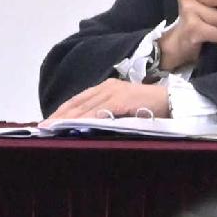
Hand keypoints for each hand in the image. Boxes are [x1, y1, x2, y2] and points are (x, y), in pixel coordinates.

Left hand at [47, 80, 173, 122]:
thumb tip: (88, 128)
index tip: (46, 124)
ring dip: (66, 119)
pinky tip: (73, 127)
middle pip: (76, 103)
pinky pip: (99, 111)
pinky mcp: (122, 100)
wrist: (175, 101)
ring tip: (52, 130)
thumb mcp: (124, 110)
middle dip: (58, 116)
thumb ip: (107, 115)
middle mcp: (107, 87)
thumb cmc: (151, 109)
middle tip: (41, 129)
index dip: (61, 112)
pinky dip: (84, 120)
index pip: (78, 101)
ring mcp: (114, 92)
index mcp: (106, 88)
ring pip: (84, 107)